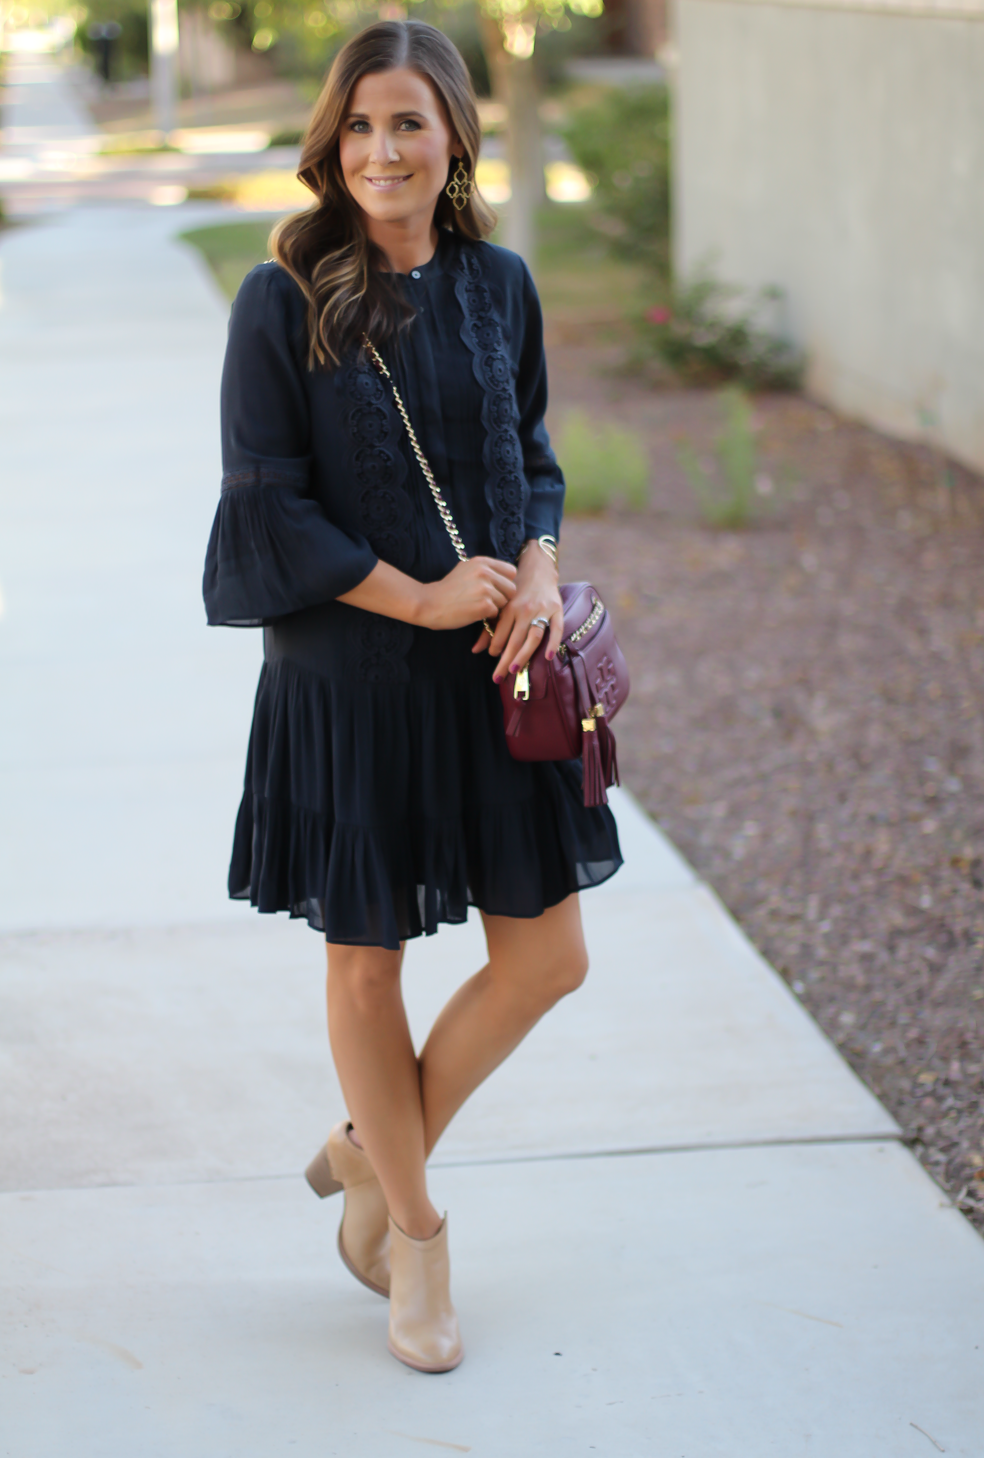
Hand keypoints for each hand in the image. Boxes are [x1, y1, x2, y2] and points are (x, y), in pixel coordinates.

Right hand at [417, 556, 516, 631]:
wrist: (429, 603)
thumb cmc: (448, 589)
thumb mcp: (465, 569)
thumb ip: (486, 569)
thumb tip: (508, 574)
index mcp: (482, 562)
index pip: (511, 571)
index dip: (505, 582)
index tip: (496, 589)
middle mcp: (485, 572)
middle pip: (512, 588)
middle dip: (503, 597)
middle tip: (487, 601)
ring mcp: (485, 589)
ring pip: (505, 602)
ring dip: (494, 607)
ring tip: (476, 605)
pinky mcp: (484, 605)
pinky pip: (496, 613)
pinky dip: (487, 616)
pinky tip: (473, 612)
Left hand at [472, 542, 562, 679]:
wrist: (538, 569)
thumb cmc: (516, 591)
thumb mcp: (501, 605)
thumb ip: (488, 627)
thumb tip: (475, 650)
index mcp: (509, 607)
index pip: (500, 633)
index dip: (494, 649)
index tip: (492, 662)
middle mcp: (525, 609)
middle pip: (515, 639)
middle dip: (505, 660)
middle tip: (497, 677)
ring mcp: (542, 610)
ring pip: (533, 636)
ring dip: (524, 655)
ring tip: (515, 671)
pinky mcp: (557, 609)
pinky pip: (556, 628)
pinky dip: (553, 643)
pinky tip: (548, 657)